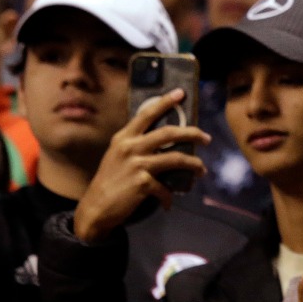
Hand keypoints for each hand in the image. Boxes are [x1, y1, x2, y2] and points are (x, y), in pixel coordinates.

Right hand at [72, 91, 208, 242]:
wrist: (95, 208)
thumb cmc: (110, 181)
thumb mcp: (118, 156)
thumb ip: (136, 144)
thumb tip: (164, 139)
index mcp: (123, 137)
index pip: (147, 114)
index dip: (165, 102)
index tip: (181, 93)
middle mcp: (130, 147)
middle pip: (169, 133)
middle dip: (193, 133)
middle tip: (207, 138)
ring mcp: (136, 165)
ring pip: (176, 158)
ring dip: (193, 164)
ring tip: (201, 170)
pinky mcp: (142, 183)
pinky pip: (166, 188)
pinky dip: (169, 196)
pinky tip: (168, 202)